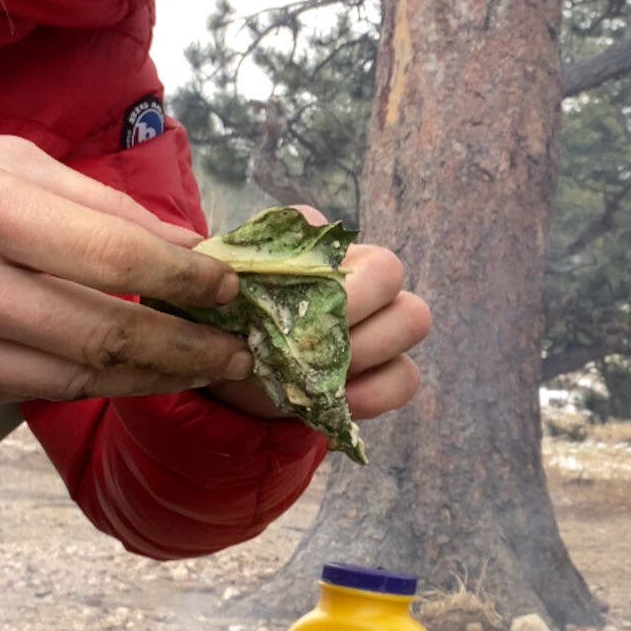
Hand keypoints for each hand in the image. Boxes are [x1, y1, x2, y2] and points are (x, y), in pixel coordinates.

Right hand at [0, 131, 256, 403]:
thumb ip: (99, 205)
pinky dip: (91, 383)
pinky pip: (30, 391)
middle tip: (237, 349)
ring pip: (74, 378)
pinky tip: (130, 372)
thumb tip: (190, 247)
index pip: (113, 257)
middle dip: (186, 347)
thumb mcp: (0, 159)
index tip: (232, 290)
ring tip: (200, 366)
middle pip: (103, 334)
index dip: (187, 282)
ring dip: (152, 377)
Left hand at [206, 206, 429, 421]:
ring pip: (411, 317)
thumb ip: (229, 286)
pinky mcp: (392, 369)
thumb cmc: (231, 331)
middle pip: (387, 270)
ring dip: (368, 348)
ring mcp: (384, 322)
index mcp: (312, 249)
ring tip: (326, 375)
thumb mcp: (219, 306)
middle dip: (350, 305)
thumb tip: (231, 283)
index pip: (318, 229)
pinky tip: (339, 401)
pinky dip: (375, 392)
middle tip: (311, 338)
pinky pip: (406, 375)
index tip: (267, 297)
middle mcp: (360, 275)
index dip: (299, 263)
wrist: (235, 380)